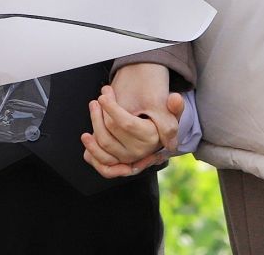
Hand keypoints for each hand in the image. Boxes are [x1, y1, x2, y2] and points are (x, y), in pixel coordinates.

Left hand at [81, 63, 182, 177]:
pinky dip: (92, 152)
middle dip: (99, 115)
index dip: (111, 108)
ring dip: (93, 128)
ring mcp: (127, 160)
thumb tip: (175, 98)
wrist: (156, 136)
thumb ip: (175, 106)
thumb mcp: (171, 112)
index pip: (125, 123)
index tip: (103, 96)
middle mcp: (139, 152)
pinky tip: (88, 137)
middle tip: (96, 101)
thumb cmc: (161, 119)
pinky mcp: (118, 165)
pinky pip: (102, 164)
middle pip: (110, 133)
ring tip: (91, 111)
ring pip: (103, 146)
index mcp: (151, 137)